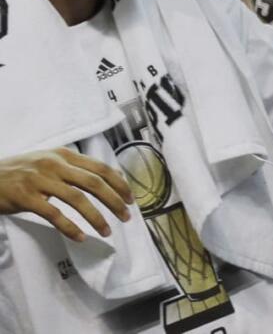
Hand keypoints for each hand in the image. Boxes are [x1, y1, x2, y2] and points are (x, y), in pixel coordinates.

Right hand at [0, 149, 133, 241]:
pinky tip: (80, 237)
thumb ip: (74, 168)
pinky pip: (54, 214)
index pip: (101, 167)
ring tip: (107, 231)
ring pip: (78, 199)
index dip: (119, 184)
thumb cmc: (20, 171)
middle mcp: (55, 164)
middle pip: (94, 182)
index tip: (131, 199)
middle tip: (126, 217)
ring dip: (96, 217)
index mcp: (64, 155)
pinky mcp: (25, 197)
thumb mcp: (49, 161)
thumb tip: (106, 179)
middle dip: (114, 201)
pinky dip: (70, 227)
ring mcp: (40, 179)